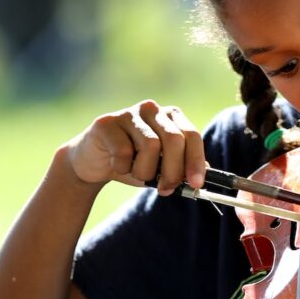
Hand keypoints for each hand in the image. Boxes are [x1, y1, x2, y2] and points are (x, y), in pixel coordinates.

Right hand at [63, 100, 205, 194]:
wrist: (94, 162)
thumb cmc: (133, 163)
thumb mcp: (162, 167)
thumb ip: (183, 166)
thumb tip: (205, 172)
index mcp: (171, 116)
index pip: (192, 135)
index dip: (195, 161)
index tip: (196, 184)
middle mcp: (152, 109)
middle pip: (174, 140)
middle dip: (173, 171)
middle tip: (166, 189)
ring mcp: (129, 113)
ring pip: (150, 146)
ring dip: (146, 171)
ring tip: (138, 175)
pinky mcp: (107, 122)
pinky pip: (123, 151)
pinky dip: (124, 168)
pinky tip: (117, 166)